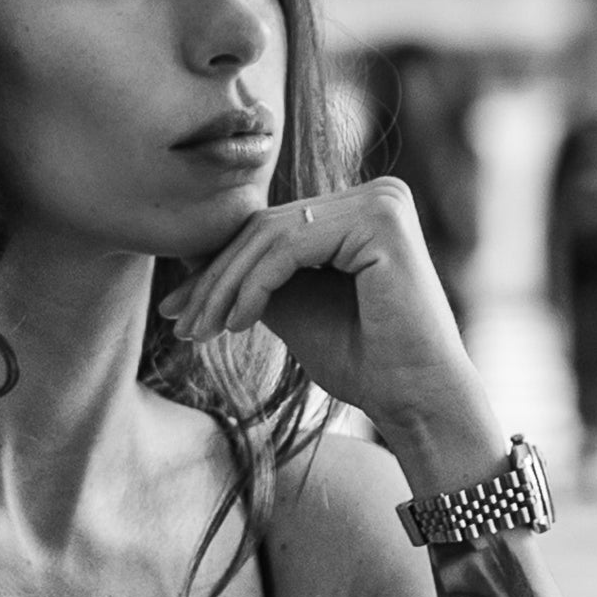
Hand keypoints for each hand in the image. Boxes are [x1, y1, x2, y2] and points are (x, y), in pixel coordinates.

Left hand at [160, 179, 490, 462]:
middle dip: (217, 279)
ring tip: (201, 330)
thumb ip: (257, 277)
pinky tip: (237, 323)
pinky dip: (255, 285)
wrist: (417, 401)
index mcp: (364, 209)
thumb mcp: (296, 308)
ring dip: (227, 285)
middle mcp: (379, 194)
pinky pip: (291, 247)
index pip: (273, 227)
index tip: (179, 309)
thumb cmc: (366, 363)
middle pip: (269, 226)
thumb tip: (191, 257)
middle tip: (181, 322)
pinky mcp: (381, 222)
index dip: (220, 267)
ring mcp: (383, 203)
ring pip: (273, 235)